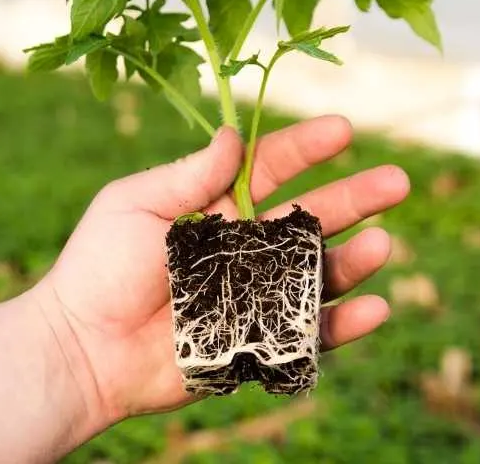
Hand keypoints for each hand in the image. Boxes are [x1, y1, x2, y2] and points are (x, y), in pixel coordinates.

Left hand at [32, 115, 409, 438]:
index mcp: (214, 206)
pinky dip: (343, 323)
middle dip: (354, 198)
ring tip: (383, 246)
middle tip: (398, 182)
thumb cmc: (98, 269)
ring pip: (316, 273)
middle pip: (309, 217)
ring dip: (353, 260)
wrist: (82, 350)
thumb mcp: (136, 205)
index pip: (271, 168)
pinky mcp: (256, 341)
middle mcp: (242, 247)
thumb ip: (189, 174)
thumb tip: (233, 135)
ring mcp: (253, 294)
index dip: (308, 148)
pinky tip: (373, 308)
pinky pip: (308, 331)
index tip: (345, 129)